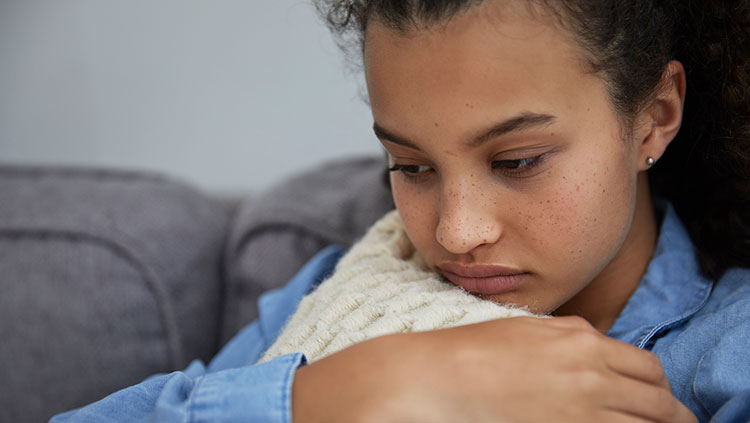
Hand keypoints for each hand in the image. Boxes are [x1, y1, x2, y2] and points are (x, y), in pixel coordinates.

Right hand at [292, 316, 696, 422]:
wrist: (440, 375)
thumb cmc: (474, 350)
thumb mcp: (528, 330)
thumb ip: (569, 340)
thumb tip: (594, 352)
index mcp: (582, 339)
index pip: (647, 367)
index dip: (658, 389)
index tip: (656, 401)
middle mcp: (592, 370)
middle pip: (658, 399)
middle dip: (669, 414)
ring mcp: (582, 406)